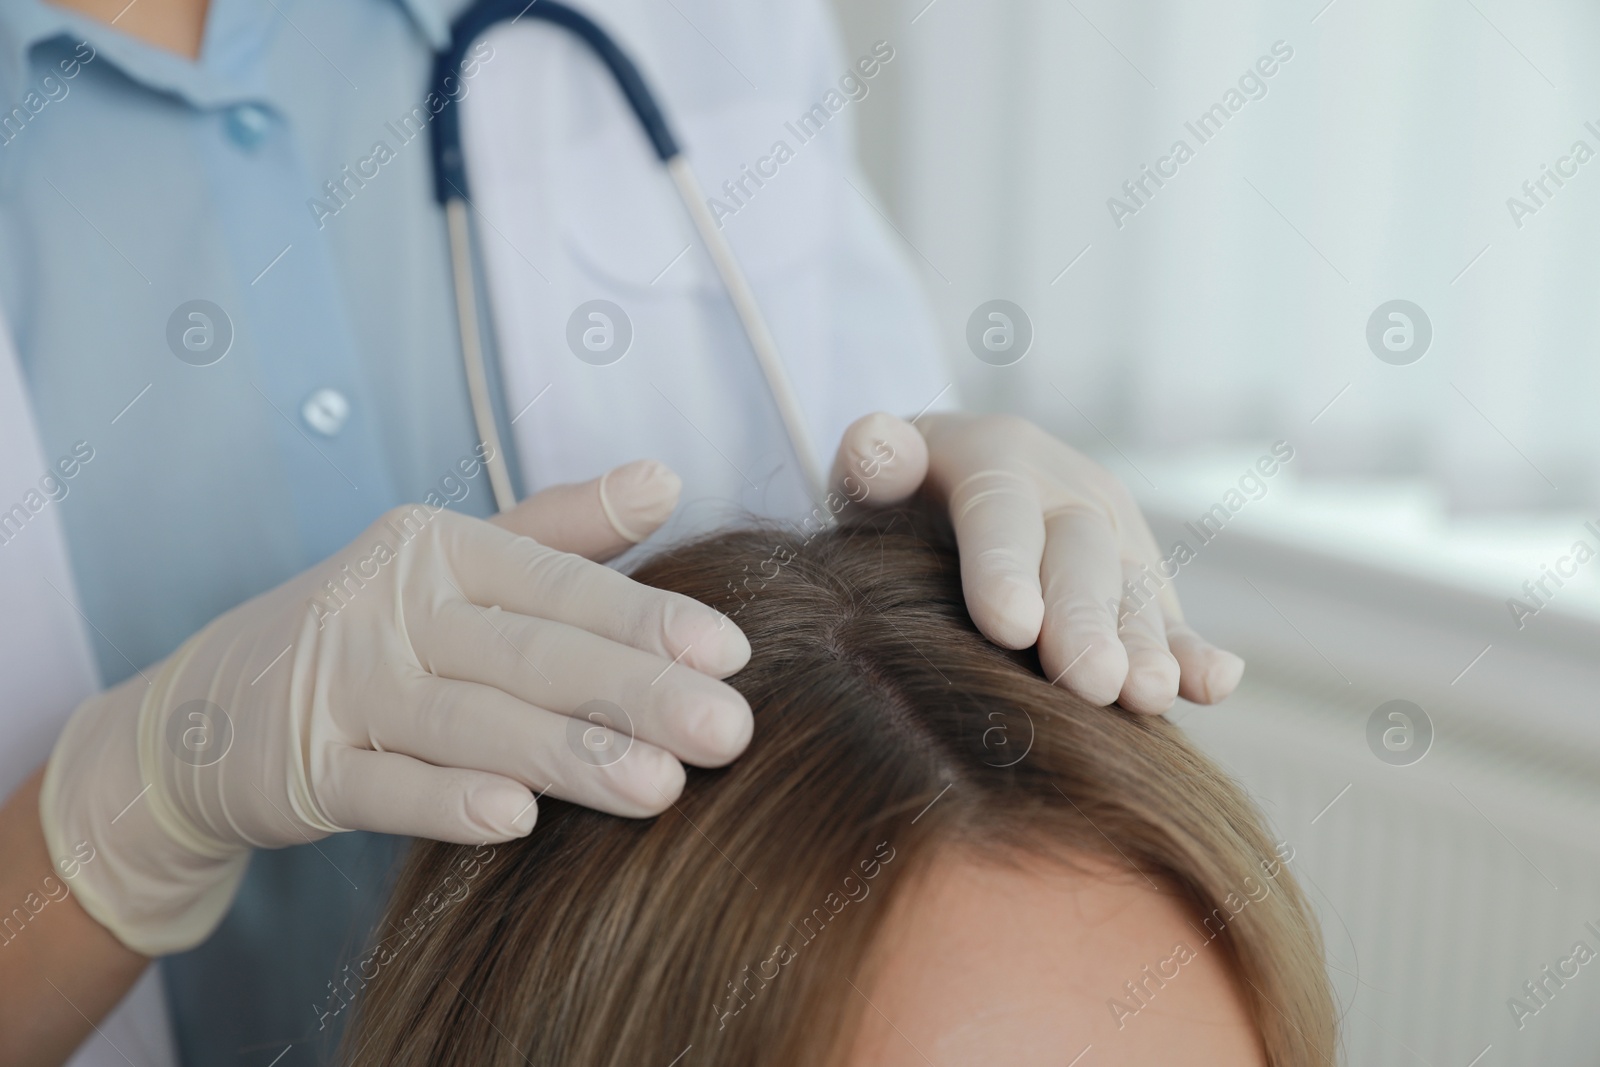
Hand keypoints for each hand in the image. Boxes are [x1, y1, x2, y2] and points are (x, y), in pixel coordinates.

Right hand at [39, 460, 750, 955]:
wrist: (212, 706)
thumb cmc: (375, 629)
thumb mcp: (460, 562)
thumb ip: (565, 528)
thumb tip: (666, 477)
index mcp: (443, 549)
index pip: (560, 584)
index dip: (647, 618)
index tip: (734, 656)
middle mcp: (394, 606)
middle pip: (531, 654)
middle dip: (636, 693)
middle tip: (730, 732)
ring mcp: (344, 686)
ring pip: (470, 722)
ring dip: (567, 755)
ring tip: (660, 788)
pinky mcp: (301, 766)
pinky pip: (381, 785)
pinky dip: (443, 801)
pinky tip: (513, 820)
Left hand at [830, 413, 1243, 713]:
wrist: (954, 491)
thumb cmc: (902, 497)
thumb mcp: (875, 471)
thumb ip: (873, 460)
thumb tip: (878, 445)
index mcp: (998, 458)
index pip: (1001, 510)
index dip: (1007, 566)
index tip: (1009, 626)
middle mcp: (1069, 495)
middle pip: (1080, 558)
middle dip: (1087, 621)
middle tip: (1087, 681)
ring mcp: (1114, 541)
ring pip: (1134, 593)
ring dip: (1146, 647)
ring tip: (1147, 695)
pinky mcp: (1142, 588)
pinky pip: (1173, 620)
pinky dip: (1196, 654)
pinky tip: (1215, 686)